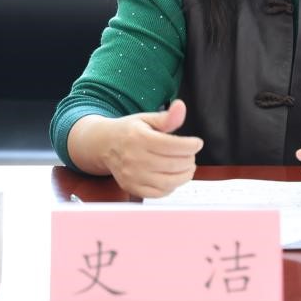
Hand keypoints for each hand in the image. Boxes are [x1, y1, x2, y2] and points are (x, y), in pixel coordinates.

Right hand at [68, 100, 201, 197]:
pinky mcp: (132, 188)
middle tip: (191, 155)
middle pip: (174, 164)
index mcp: (139, 138)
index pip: (173, 145)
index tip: (197, 143)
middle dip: (189, 160)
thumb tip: (181, 107)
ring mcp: (132, 176)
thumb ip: (167, 117)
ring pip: (169, 181)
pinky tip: (173, 177)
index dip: (191, 145)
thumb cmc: (129, 131)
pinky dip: (171, 187)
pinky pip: (159, 193)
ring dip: (185, 175)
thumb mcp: (146, 119)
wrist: (104, 145)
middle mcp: (134, 159)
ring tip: (187, 167)